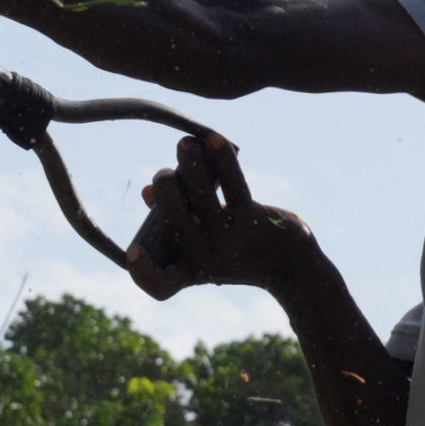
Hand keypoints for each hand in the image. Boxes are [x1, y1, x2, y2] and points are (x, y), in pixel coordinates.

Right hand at [126, 130, 304, 300]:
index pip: (161, 286)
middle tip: (165, 173)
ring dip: (189, 163)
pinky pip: (232, 183)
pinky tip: (213, 139)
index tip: (133, 250)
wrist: (290, 266)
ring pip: (201, 196)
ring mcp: (230, 242)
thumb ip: (175, 219)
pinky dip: (220, 158)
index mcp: (190, 273)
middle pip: (173, 221)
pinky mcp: (252, 220)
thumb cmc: (236, 250)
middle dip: (165, 188)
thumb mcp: (204, 243)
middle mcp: (208, 262)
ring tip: (186, 144)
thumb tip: (149, 191)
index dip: (142, 272)